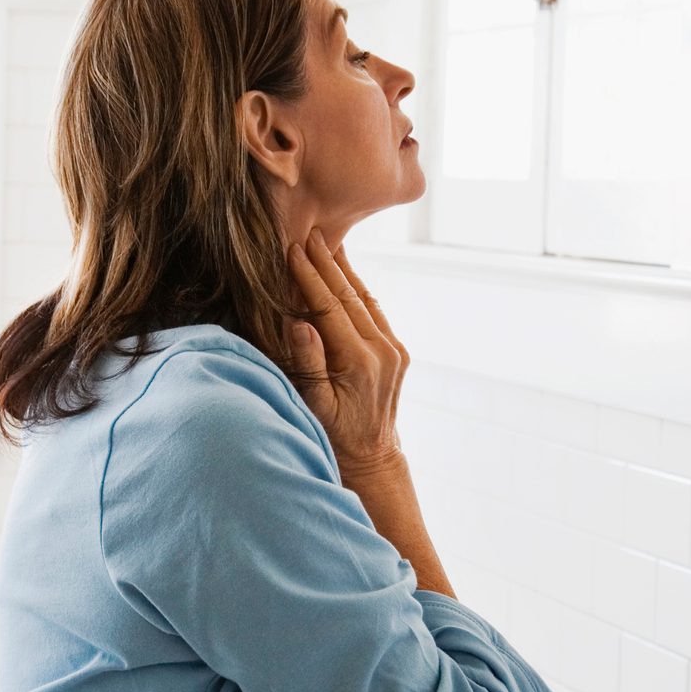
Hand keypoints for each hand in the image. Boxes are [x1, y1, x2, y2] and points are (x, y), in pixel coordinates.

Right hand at [283, 227, 409, 480]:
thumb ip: (308, 362)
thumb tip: (299, 323)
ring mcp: (394, 351)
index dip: (309, 278)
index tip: (292, 250)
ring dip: (345, 270)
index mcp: (359, 362)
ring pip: (365, 299)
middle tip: (310, 232)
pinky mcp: (398, 352)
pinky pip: (375, 312)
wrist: (372, 458)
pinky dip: (358, 289)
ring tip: (328, 242)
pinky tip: (346, 274)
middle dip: (327, 263)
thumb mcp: (314, 404)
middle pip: (349, 296)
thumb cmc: (334, 435)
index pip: (328, 308)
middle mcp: (383, 351)